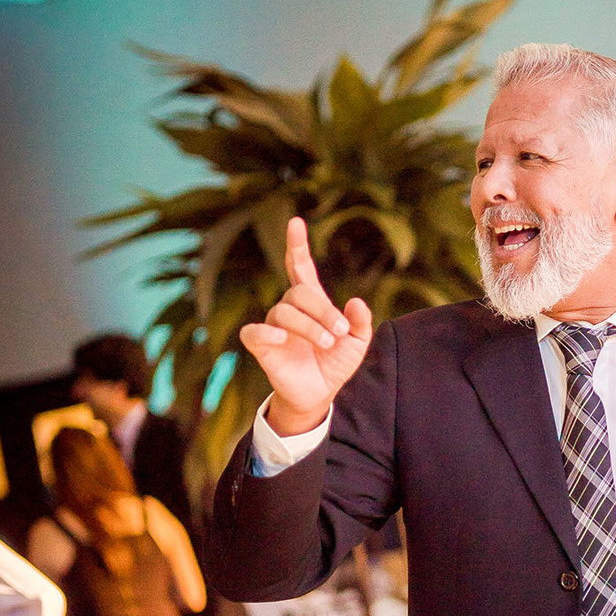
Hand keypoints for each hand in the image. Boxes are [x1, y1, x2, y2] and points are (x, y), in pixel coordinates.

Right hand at [240, 217, 373, 435]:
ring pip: (284, 312)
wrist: (320, 393)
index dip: (296, 245)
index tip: (295, 222)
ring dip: (309, 327)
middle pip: (299, 294)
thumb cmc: (335, 363)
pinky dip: (265, 332)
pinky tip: (279, 338)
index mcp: (311, 302)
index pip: (299, 266)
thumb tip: (356, 302)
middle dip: (323, 311)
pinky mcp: (261, 346)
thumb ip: (361, 323)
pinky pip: (254, 332)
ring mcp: (273, 325)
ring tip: (327, 344)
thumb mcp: (357, 343)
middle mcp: (289, 309)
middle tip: (339, 333)